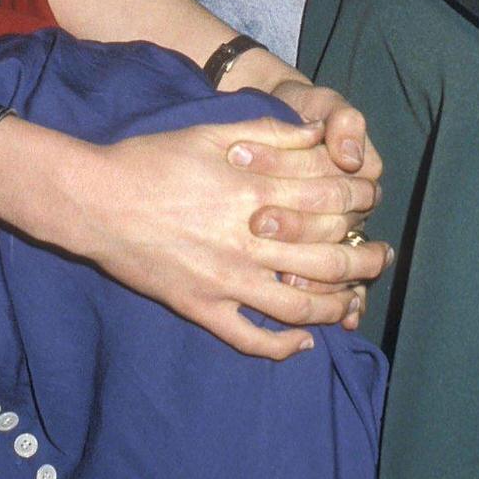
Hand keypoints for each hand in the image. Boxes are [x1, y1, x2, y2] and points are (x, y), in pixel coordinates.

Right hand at [75, 116, 392, 359]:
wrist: (97, 200)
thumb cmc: (153, 158)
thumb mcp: (212, 132)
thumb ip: (270, 132)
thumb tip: (317, 133)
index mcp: (255, 191)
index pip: (328, 200)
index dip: (359, 201)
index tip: (371, 202)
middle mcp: (249, 240)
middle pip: (327, 258)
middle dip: (365, 260)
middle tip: (380, 258)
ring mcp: (227, 281)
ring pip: (300, 305)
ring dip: (337, 305)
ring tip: (354, 300)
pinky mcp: (202, 307)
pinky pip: (252, 338)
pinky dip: (284, 346)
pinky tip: (304, 342)